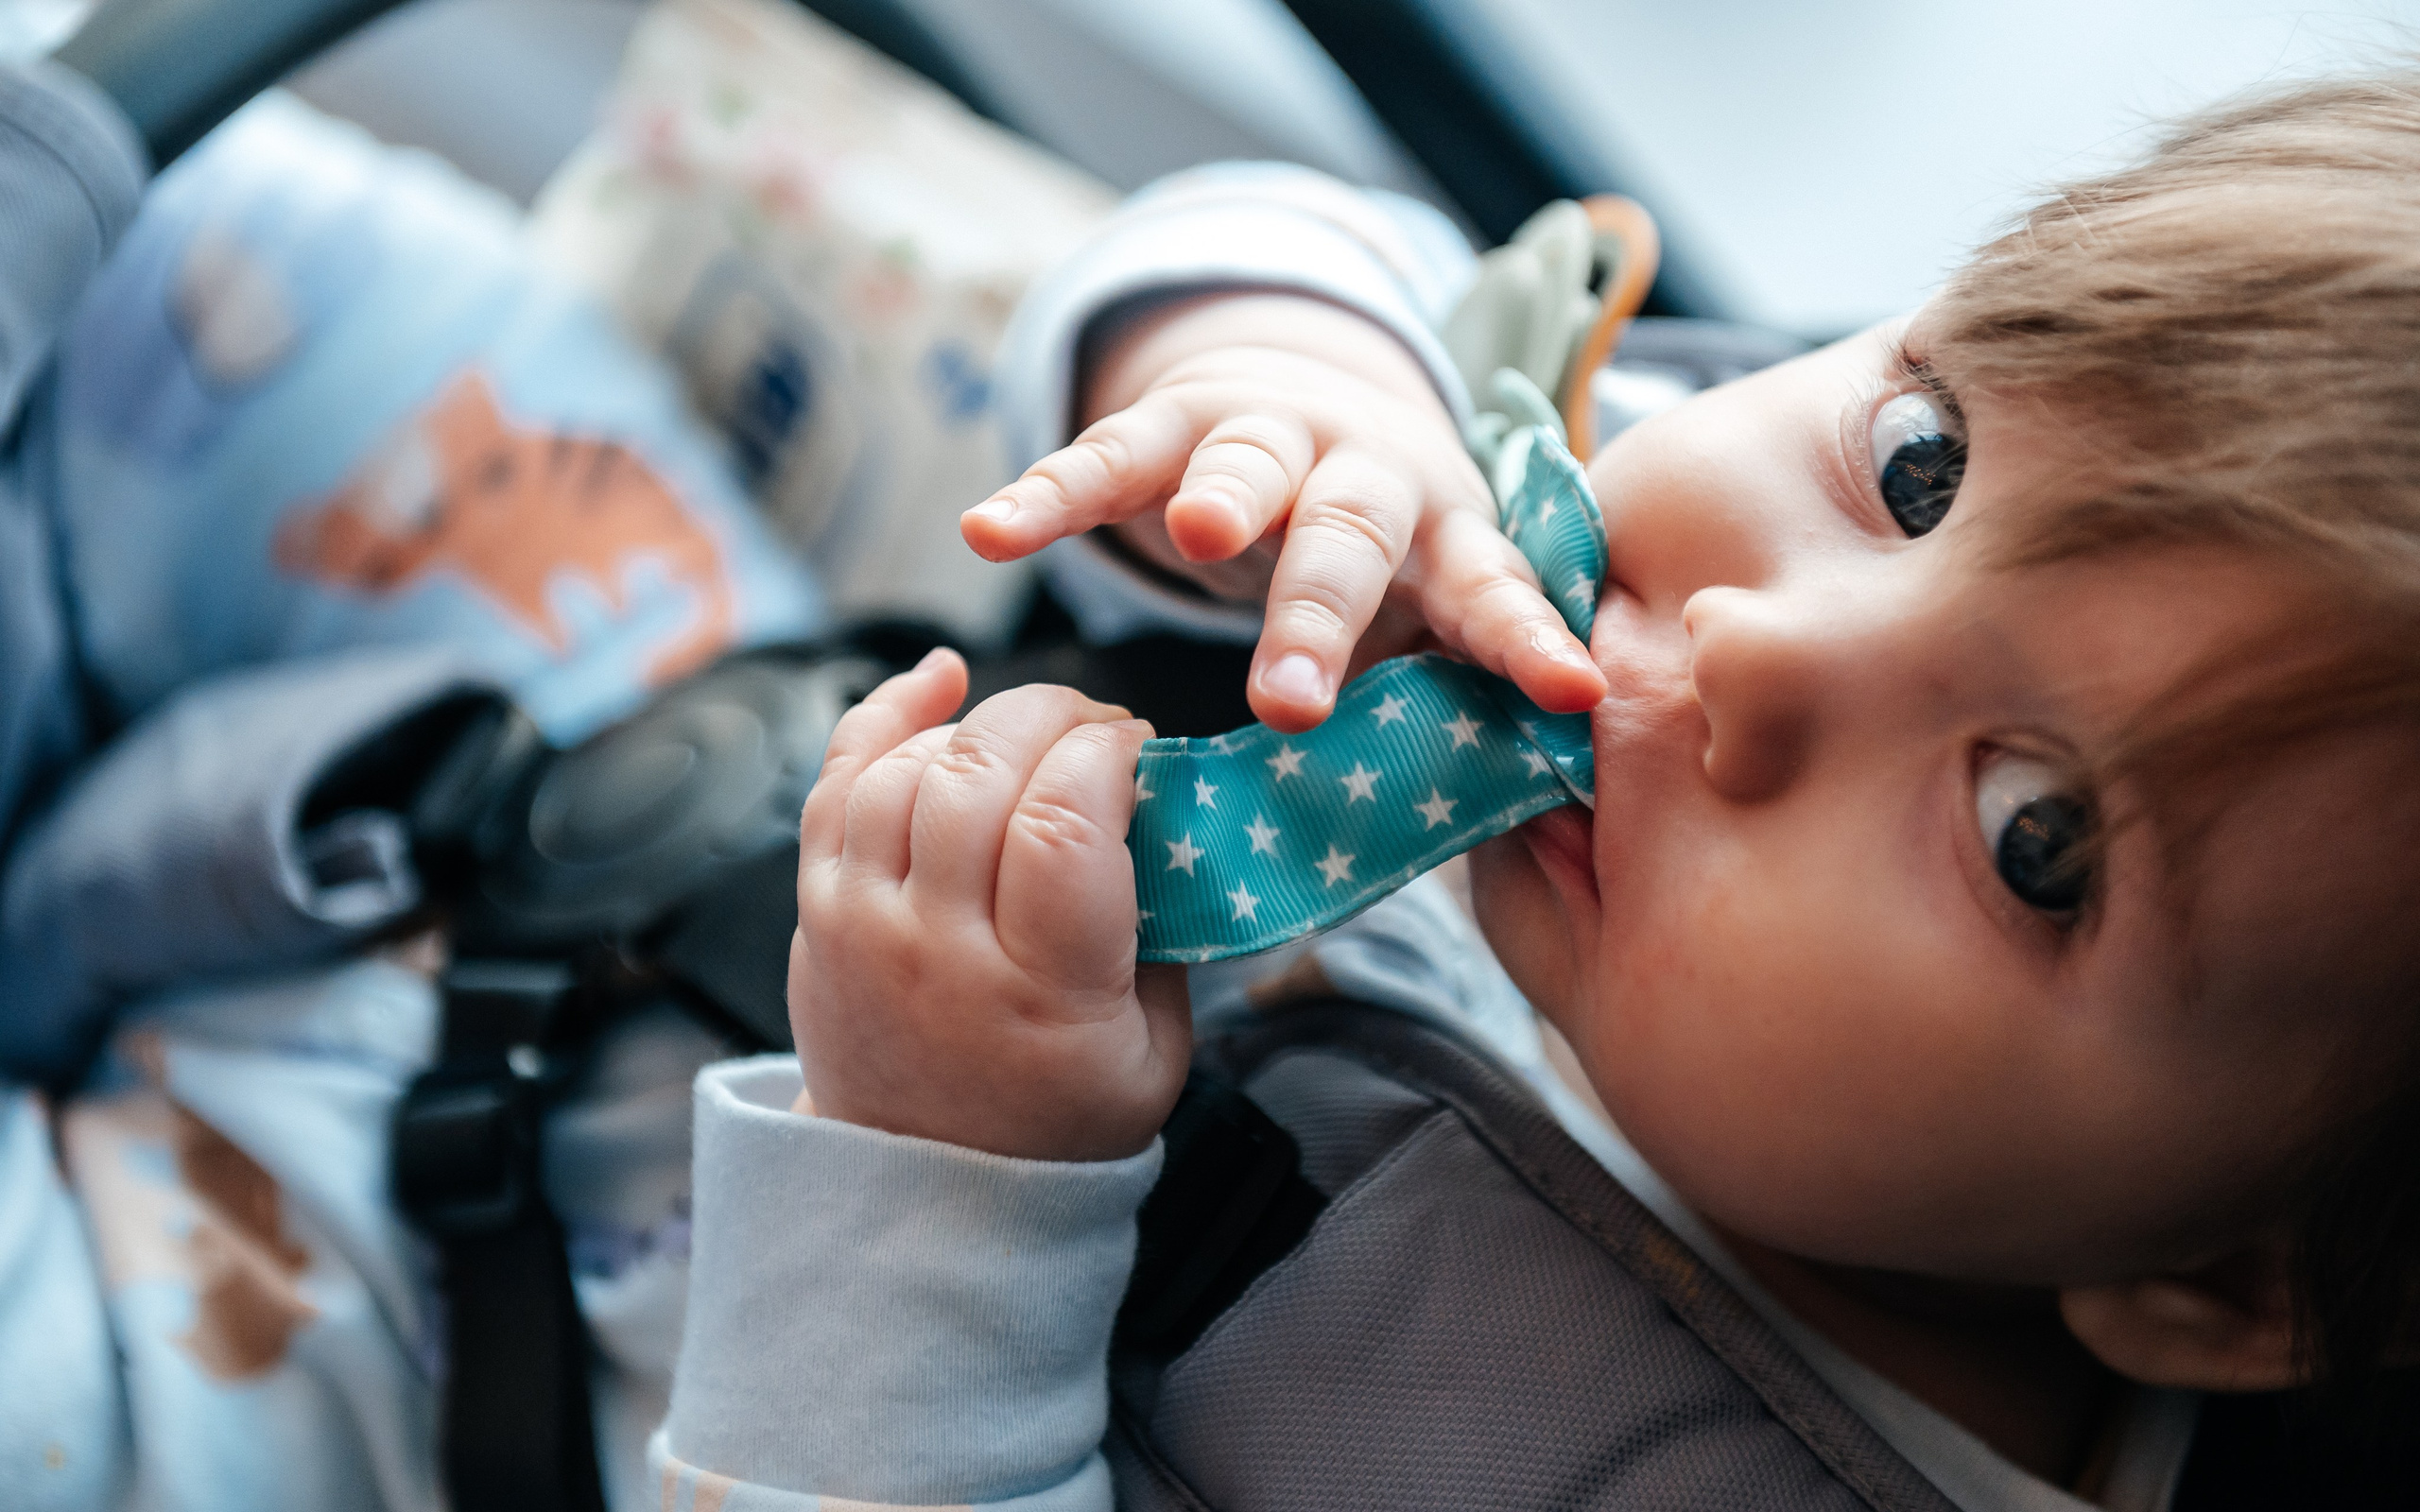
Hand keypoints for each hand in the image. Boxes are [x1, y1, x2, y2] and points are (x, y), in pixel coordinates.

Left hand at [789, 649, 1191, 1161]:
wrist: (925, 1188)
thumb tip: (1170, 813)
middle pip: (980, 772)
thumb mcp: (1157, 1052)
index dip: (1108, 755)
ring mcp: (862, 922)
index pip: (1061, 825)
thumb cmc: (1057, 1116)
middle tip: (1099, 730)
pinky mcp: (818, 906)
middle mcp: (937, 947)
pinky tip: (941, 681)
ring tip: (1036, 736)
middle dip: (1055, 715)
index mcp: (1039, 989)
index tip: (1143, 753)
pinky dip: (887, 713)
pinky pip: (836, 778)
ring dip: (984, 723)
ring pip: (908, 765)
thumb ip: (1167, 933)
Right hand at [961, 294, 1606, 732]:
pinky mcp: (1173, 419)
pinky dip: (1049, 493)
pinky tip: (989, 532)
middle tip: (1292, 700)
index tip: (1572, 695)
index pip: (1496, 591)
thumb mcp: (1432, 613)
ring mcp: (1267, 436)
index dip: (1531, 644)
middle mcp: (1364, 470)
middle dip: (1320, 613)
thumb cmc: (1384, 560)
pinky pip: (1108, 453)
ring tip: (1196, 535)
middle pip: (1349, 534)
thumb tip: (1528, 835)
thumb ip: (1460, 699)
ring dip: (1221, 500)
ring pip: (1245, 466)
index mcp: (1446, 533)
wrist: (1317, 401)